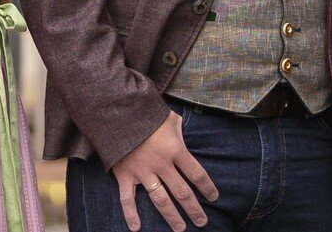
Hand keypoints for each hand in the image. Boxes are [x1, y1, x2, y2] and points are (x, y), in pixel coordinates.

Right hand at [111, 112, 217, 229]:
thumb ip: (180, 131)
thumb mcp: (170, 118)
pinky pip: (127, 199)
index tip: (214, 198)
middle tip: (202, 222)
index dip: (207, 188)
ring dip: (171, 217)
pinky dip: (130, 214)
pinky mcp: (124, 175)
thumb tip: (187, 139)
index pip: (197, 173)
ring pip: (160, 200)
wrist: (117, 112)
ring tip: (181, 229)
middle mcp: (161, 164)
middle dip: (194, 209)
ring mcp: (142, 171)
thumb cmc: (147, 113)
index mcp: (175, 149)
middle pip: (182, 192)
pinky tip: (136, 228)